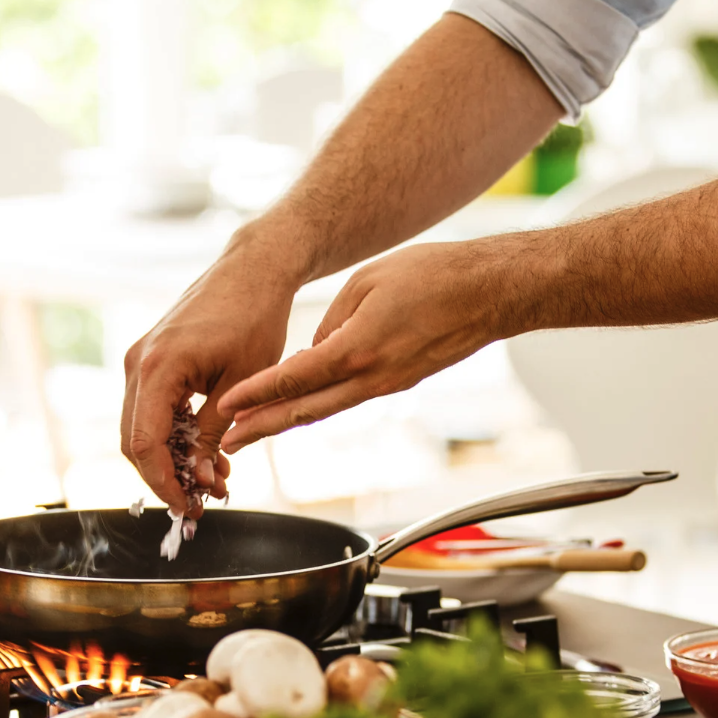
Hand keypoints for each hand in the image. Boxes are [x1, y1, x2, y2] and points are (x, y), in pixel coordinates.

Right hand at [121, 239, 304, 512]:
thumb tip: (201, 479)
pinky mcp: (152, 360)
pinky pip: (151, 409)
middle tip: (201, 502)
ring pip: (141, 428)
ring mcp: (141, 360)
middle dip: (165, 478)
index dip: (163, 483)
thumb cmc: (255, 317)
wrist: (254, 270)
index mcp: (158, 367)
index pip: (144, 443)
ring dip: (171, 459)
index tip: (189, 508)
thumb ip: (215, 433)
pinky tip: (206, 453)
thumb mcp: (242, 384)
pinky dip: (174, 436)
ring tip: (214, 480)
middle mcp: (138, 363)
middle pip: (134, 441)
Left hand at [216, 240, 516, 451]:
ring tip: (253, 432)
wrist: (491, 292)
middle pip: (304, 410)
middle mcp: (372, 377)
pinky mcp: (399, 382)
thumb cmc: (435, 275)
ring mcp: (388, 385)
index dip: (256, 395)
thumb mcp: (367, 281)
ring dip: (287, 422)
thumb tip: (312, 350)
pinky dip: (319, 405)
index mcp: (358, 349)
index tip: (226, 407)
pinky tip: (299, 406)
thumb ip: (331, 319)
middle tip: (227, 442)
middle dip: (262, 428)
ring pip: (326, 409)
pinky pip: (350, 398)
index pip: (295, 378)